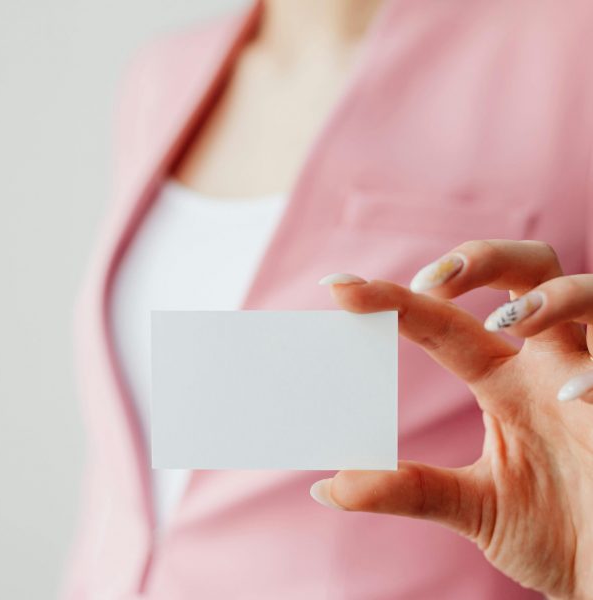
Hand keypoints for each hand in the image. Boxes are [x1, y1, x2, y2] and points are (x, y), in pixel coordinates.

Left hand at [312, 240, 592, 599]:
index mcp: (505, 380)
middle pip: (527, 271)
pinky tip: (574, 394)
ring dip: (550, 296)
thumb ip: (408, 489)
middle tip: (428, 281)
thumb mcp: (475, 507)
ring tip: (505, 321)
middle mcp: (550, 365)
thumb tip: (328, 488)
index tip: (338, 287)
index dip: (394, 300)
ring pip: (589, 295)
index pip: (444, 323)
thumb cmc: (557, 535)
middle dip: (481, 260)